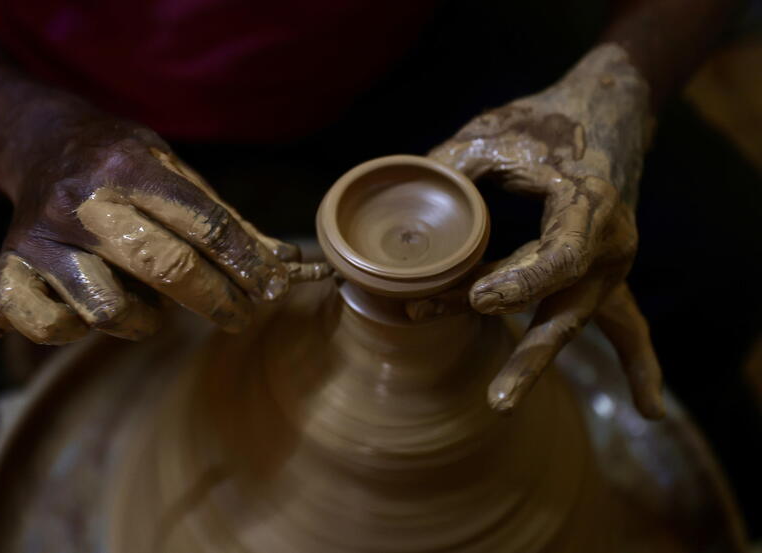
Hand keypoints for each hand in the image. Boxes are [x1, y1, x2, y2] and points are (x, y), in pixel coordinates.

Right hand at [0, 116, 328, 343]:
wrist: (40, 143)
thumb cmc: (123, 165)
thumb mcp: (175, 171)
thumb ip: (225, 219)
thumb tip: (285, 263)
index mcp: (131, 168)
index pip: (206, 225)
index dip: (248, 263)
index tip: (273, 288)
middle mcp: (83, 202)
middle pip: (168, 269)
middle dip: (219, 300)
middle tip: (241, 314)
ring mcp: (41, 240)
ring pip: (111, 311)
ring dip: (147, 321)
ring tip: (154, 304)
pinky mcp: (9, 272)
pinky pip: (53, 329)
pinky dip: (78, 330)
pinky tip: (92, 307)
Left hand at [409, 44, 663, 418]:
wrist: (606, 109)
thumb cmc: (548, 118)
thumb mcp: (496, 134)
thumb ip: (450, 173)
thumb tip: (399, 218)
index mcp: (590, 202)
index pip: (561, 255)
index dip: (521, 281)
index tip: (479, 298)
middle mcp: (608, 243)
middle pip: (567, 312)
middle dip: (531, 358)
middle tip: (498, 400)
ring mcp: (607, 265)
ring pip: (572, 322)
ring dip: (534, 360)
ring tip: (500, 400)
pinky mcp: (597, 274)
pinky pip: (607, 321)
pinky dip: (621, 359)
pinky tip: (636, 403)